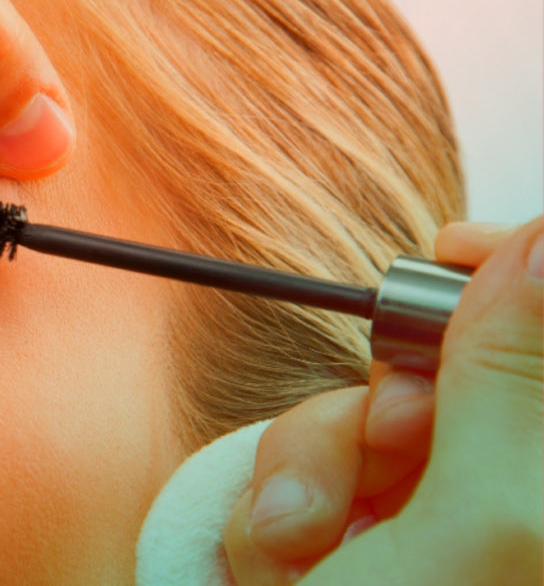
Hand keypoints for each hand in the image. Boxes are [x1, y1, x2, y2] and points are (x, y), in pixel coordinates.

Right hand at [224, 219, 542, 584]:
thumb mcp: (478, 523)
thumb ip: (511, 377)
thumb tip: (543, 238)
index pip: (536, 323)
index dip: (506, 272)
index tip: (452, 248)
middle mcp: (497, 490)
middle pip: (429, 373)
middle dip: (368, 411)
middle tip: (382, 451)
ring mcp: (417, 518)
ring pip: (343, 421)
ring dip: (305, 477)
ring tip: (305, 547)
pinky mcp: (345, 535)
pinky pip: (293, 471)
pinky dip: (272, 517)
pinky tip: (294, 570)